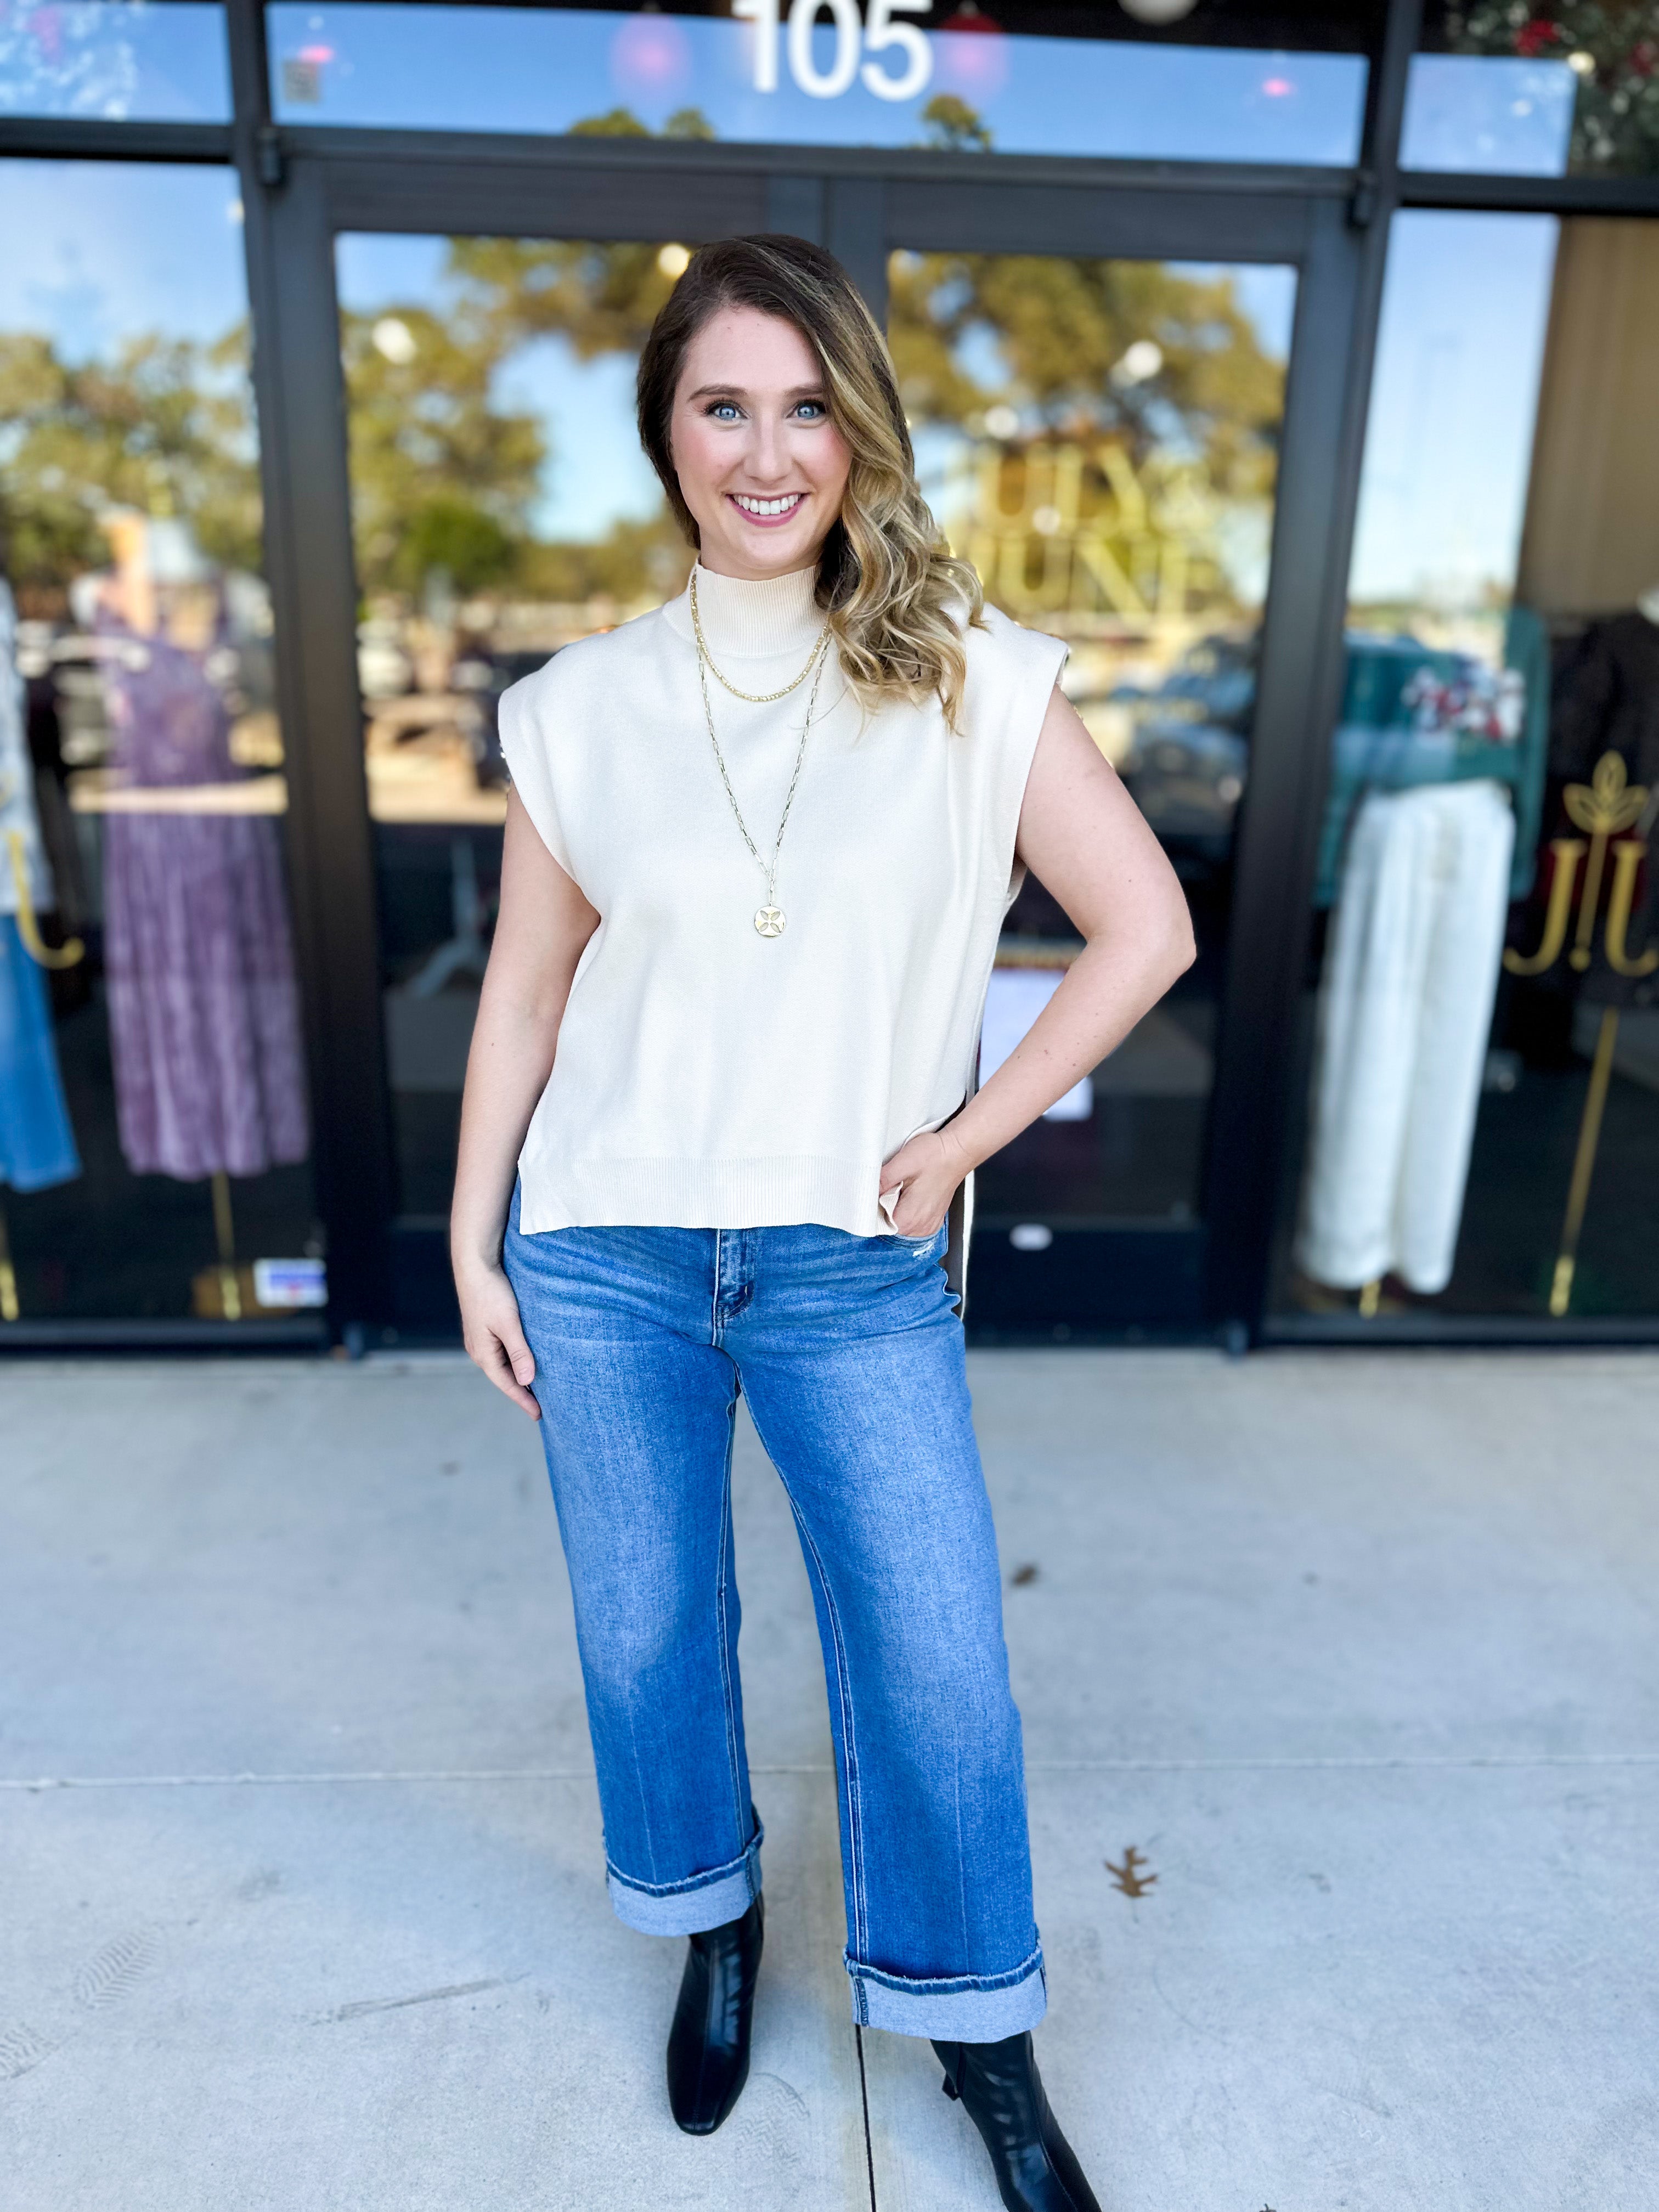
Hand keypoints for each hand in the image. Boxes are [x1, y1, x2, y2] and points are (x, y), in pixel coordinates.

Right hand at [456, 1261, 539, 1418]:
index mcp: (483, 1353)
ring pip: (504, 1365)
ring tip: (538, 1389)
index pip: (507, 1385)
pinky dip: (516, 1361)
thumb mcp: (509, 1323)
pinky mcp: (486, 1328)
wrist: (476, 1265)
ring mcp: (481, 1340)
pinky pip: (503, 1353)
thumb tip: (527, 1381)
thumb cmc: (492, 1292)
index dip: (524, 1400)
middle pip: (504, 1378)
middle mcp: (480, 1350)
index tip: (540, 1415)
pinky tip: (526, 1361)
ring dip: (519, 1376)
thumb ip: (519, 1352)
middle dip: (522, 1393)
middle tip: (543, 1407)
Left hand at [878, 1124, 970, 1237]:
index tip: (874, 1192)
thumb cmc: (935, 1155)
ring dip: (894, 1208)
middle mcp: (920, 1228)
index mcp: (909, 1219)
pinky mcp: (931, 1220)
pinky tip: (909, 1193)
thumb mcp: (902, 1163)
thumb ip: (881, 1181)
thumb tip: (864, 1191)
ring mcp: (927, 1225)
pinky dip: (904, 1209)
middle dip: (882, 1207)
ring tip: (903, 1188)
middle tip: (892, 1185)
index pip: (875, 1225)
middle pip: (886, 1225)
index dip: (870, 1207)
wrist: (957, 1151)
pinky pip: (910, 1222)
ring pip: (897, 1224)